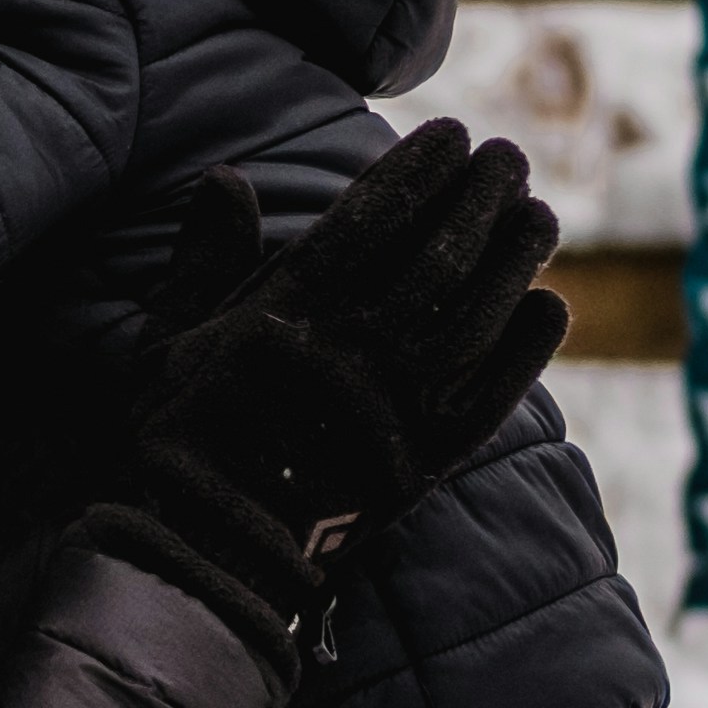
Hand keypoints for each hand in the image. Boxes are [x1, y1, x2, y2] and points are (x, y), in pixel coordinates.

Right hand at [92, 126, 564, 640]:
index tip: (451, 136)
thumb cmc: (169, 456)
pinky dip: (526, 349)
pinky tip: (549, 307)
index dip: (416, 170)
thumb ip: (200, 262)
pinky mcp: (424, 469)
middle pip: (436, 254)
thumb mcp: (159, 348)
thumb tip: (228, 178)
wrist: (200, 572)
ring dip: (515, 258)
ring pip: (475, 315)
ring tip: (538, 216)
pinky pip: (493, 395)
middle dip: (480, 196)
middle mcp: (346, 354)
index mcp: (280, 316)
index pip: (368, 220)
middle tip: (510, 158)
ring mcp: (392, 413)